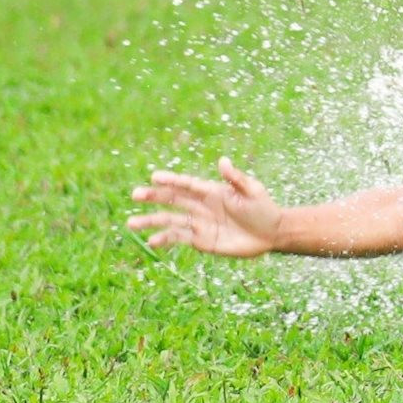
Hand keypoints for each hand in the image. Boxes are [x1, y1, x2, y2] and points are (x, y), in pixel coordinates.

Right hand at [128, 158, 286, 256]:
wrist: (271, 234)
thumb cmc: (263, 208)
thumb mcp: (253, 191)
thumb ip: (236, 178)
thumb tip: (223, 160)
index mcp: (212, 191)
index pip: (187, 184)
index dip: (171, 180)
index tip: (154, 177)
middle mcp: (201, 206)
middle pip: (173, 200)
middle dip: (154, 197)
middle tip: (135, 194)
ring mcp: (200, 223)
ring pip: (170, 220)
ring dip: (151, 221)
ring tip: (131, 223)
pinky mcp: (201, 240)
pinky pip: (179, 238)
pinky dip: (165, 239)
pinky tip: (152, 241)